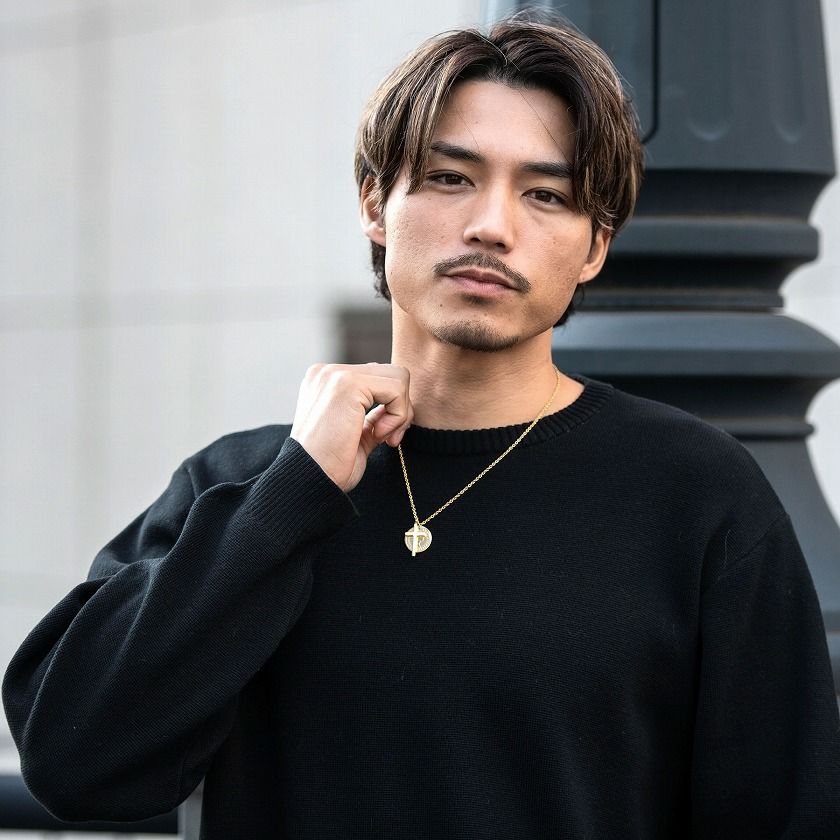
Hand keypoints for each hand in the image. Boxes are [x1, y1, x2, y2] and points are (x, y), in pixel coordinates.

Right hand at [290, 363, 412, 492]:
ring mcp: (336, 374)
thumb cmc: (329, 466)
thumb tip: (397, 407)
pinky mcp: (348, 383)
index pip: (377, 378)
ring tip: (382, 437)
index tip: (384, 437)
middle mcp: (327, 372)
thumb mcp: (355, 434)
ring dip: (401, 412)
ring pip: (399, 377)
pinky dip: (398, 415)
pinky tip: (379, 434)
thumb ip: (372, 417)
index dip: (391, 408)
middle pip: (391, 374)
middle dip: (400, 408)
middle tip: (388, 438)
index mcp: (326, 382)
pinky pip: (397, 389)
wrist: (308, 481)